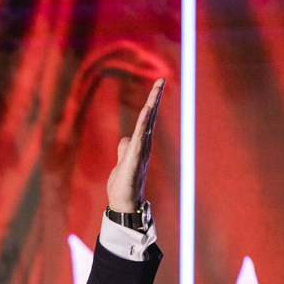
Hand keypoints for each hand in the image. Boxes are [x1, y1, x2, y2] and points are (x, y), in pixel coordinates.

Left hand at [106, 78, 164, 212]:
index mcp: (142, 145)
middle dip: (155, 99)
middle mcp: (145, 146)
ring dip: (151, 107)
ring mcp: (141, 152)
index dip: (152, 103)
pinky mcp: (134, 159)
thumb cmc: (124, 184)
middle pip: (150, 118)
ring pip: (147, 125)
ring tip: (156, 90)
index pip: (147, 120)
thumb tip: (127, 138)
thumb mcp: (122, 160)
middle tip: (160, 80)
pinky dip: (143, 124)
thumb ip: (125, 148)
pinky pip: (140, 138)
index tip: (157, 86)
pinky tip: (146, 112)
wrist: (123, 203)